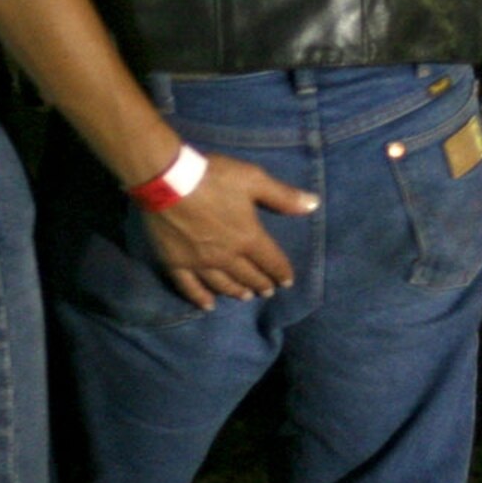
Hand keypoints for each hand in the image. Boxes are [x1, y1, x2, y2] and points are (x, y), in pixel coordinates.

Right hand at [138, 155, 320, 309]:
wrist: (168, 180)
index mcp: (248, 237)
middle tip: (268, 291)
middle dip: (261, 283)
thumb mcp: (254, 179)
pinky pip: (189, 287)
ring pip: (223, 283)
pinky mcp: (176, 263)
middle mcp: (227, 256)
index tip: (287, 281)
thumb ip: (283, 196)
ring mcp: (200, 263)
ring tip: (245, 296)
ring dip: (237, 291)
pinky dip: (200, 298)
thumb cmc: (214, 177)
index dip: (281, 271)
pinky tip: (208, 305)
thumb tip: (314, 205)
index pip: (271, 260)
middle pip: (248, 275)